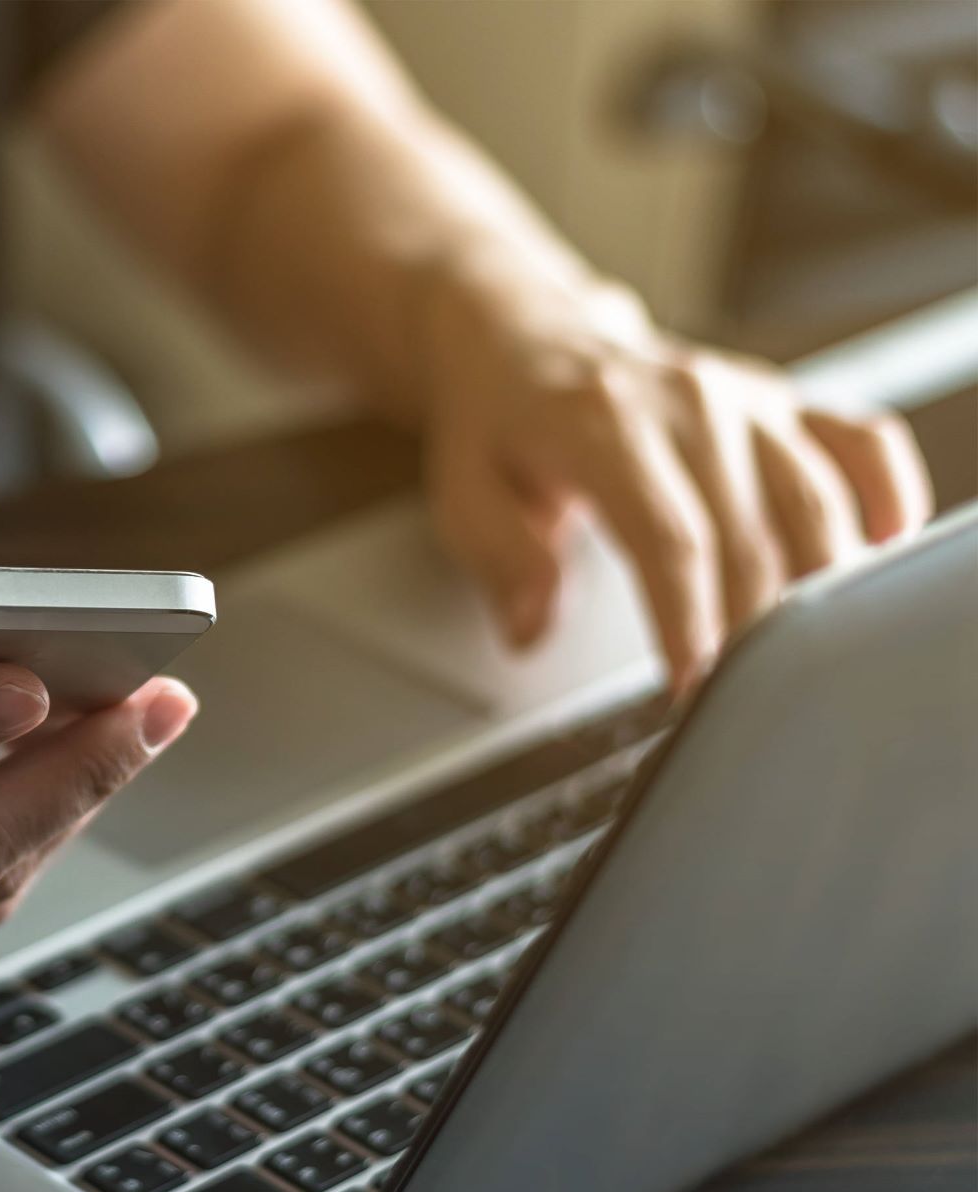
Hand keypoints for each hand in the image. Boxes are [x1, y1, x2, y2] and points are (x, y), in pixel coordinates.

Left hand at [420, 269, 932, 688]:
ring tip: (800, 660)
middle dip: (746, 629)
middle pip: (746, 533)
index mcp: (602, 422)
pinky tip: (882, 547)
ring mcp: (742, 399)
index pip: (668, 537)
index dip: (689, 619)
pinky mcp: (779, 401)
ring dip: (815, 585)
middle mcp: (686, 401)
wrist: (524, 336)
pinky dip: (885, 493)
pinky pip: (858, 441)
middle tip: (735, 700)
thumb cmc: (498, 422)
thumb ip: (502, 560)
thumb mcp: (463, 491)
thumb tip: (531, 627)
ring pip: (812, 498)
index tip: (692, 685)